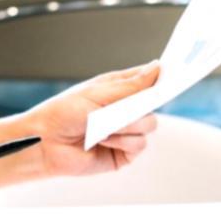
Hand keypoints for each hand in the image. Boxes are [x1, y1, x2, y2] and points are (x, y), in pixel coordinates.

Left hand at [22, 62, 161, 176]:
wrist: (46, 143)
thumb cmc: (63, 113)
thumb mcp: (98, 93)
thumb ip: (130, 85)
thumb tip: (157, 68)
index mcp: (117, 89)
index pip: (147, 80)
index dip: (161, 76)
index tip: (174, 72)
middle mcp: (124, 110)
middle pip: (153, 104)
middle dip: (140, 105)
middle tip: (126, 106)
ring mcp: (125, 132)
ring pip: (149, 125)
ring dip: (126, 125)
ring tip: (102, 126)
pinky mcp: (124, 153)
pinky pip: (139, 145)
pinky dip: (122, 141)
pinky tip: (102, 139)